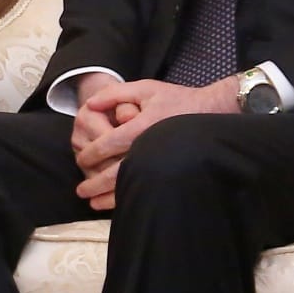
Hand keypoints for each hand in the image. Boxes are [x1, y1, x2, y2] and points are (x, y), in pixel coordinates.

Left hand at [70, 75, 238, 207]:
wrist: (212, 111)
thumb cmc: (176, 99)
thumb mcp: (145, 88)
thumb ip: (114, 94)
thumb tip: (89, 104)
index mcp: (140, 128)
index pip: (107, 145)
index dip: (90, 154)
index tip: (81, 160)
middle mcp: (149, 148)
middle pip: (115, 172)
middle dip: (94, 183)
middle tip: (80, 191)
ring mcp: (160, 162)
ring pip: (130, 185)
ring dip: (108, 197)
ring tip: (92, 202)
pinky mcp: (170, 170)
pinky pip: (146, 187)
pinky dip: (129, 197)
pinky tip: (118, 204)